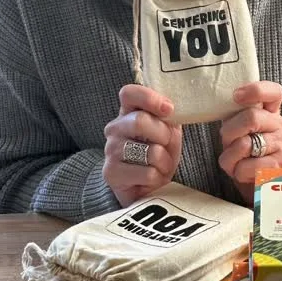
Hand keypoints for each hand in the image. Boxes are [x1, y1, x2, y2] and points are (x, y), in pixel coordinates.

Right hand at [103, 85, 181, 207]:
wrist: (145, 187)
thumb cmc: (157, 154)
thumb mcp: (167, 131)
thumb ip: (168, 117)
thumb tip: (172, 108)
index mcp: (128, 112)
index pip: (128, 93)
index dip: (150, 99)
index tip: (169, 110)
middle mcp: (114, 129)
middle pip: (140, 121)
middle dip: (164, 135)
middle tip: (167, 145)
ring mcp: (110, 151)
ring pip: (150, 152)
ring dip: (164, 161)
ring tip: (160, 165)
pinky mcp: (111, 173)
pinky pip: (147, 173)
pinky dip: (158, 178)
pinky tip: (152, 178)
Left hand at [218, 81, 281, 203]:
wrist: (257, 185)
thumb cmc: (244, 155)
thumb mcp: (239, 130)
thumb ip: (236, 115)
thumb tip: (223, 100)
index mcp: (271, 113)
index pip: (273, 92)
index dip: (255, 90)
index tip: (236, 96)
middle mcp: (281, 127)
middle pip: (251, 118)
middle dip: (229, 132)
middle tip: (228, 143)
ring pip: (245, 144)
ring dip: (230, 156)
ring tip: (235, 162)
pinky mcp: (279, 167)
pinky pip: (247, 166)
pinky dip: (237, 172)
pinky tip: (243, 173)